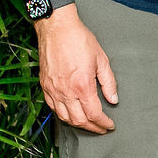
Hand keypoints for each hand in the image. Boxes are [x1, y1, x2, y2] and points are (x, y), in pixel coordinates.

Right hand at [36, 6, 116, 132]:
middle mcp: (65, 91)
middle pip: (78, 120)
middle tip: (102, 128)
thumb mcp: (102, 60)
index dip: (103, 123)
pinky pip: (52, 107)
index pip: (94, 114)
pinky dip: (63, 115)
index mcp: (82, 86)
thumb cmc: (79, 40)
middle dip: (92, 128)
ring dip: (77, 124)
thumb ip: (109, 82)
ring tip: (88, 124)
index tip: (109, 126)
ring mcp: (53, 89)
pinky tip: (71, 113)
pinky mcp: (44, 86)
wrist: (57, 28)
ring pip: (64, 117)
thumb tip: (113, 99)